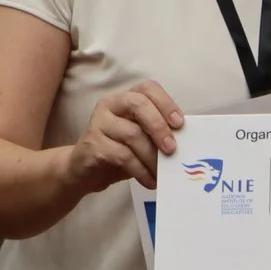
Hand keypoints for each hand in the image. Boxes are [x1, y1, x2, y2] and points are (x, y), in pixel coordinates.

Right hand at [67, 79, 185, 191]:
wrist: (85, 171)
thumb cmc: (119, 151)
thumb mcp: (141, 138)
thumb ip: (157, 133)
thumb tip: (186, 140)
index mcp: (126, 98)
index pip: (148, 88)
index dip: (166, 103)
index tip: (180, 124)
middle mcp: (110, 105)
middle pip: (138, 104)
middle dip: (159, 127)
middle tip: (172, 149)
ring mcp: (98, 123)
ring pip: (133, 134)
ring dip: (152, 157)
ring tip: (162, 173)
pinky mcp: (92, 145)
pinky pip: (123, 156)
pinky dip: (141, 170)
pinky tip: (149, 181)